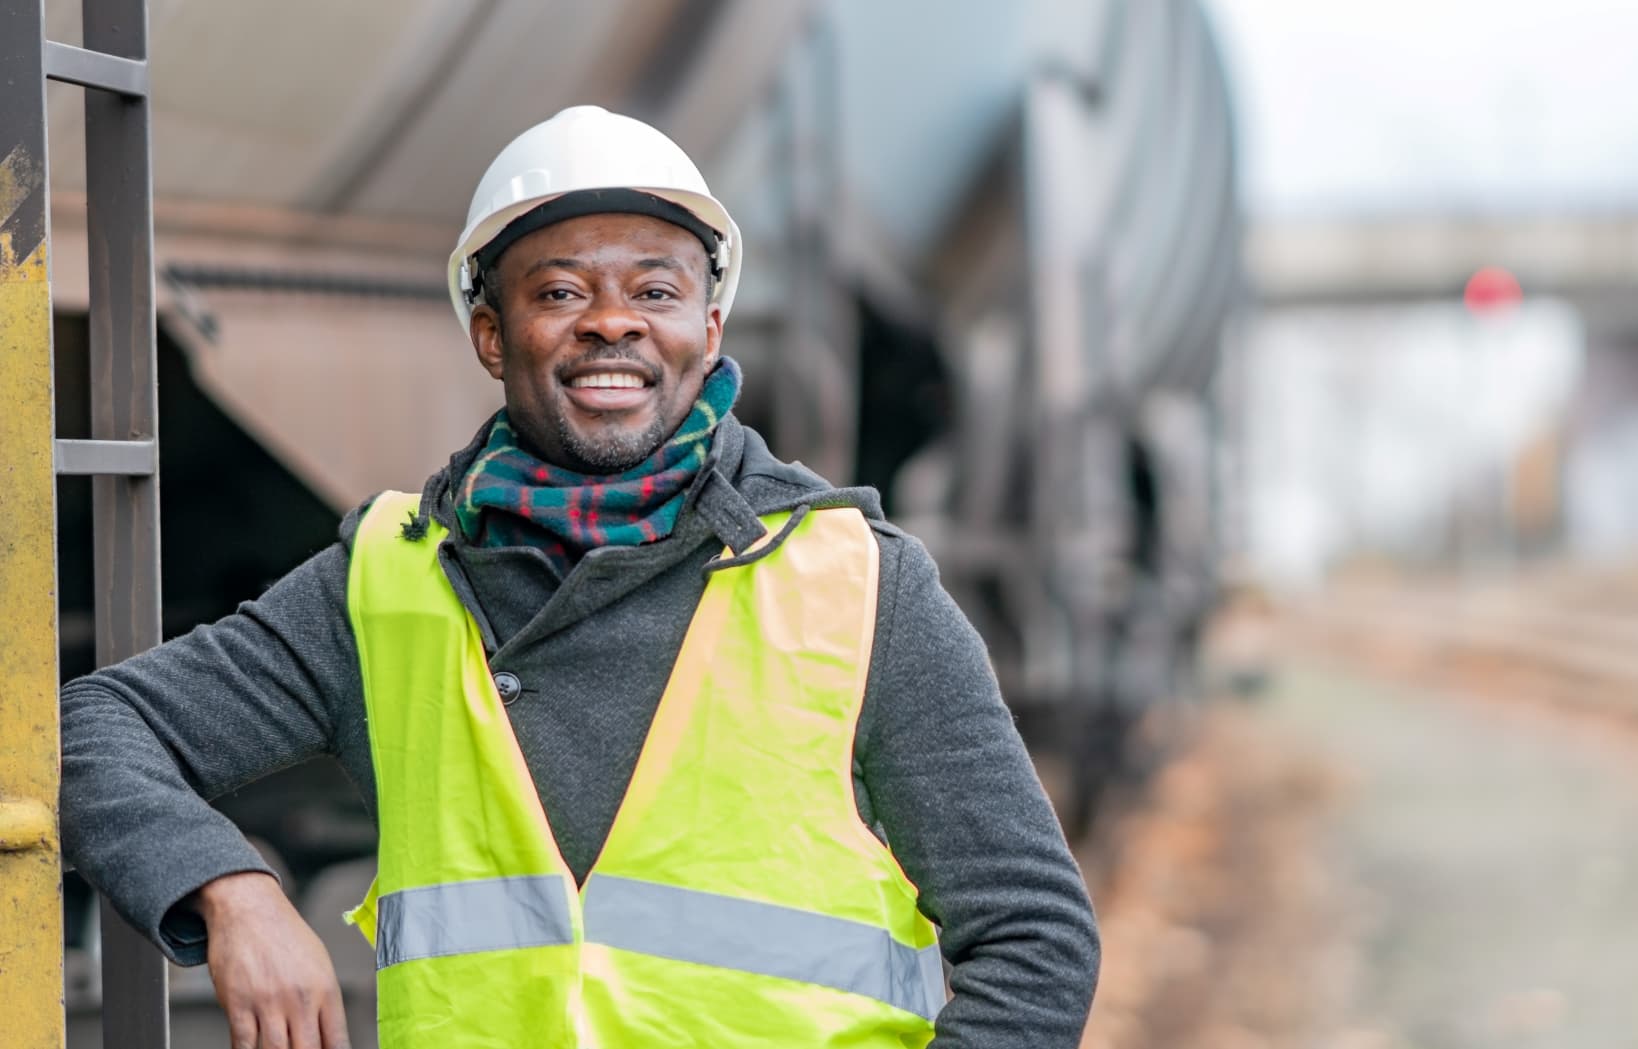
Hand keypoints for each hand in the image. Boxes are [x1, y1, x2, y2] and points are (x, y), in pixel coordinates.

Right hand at [192, 871, 351, 1048]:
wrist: (249, 909)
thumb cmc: (285, 935)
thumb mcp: (318, 964)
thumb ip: (324, 1002)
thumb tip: (329, 1037)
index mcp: (325, 989)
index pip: (337, 1040)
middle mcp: (299, 999)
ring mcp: (268, 1003)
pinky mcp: (238, 1004)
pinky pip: (243, 1044)